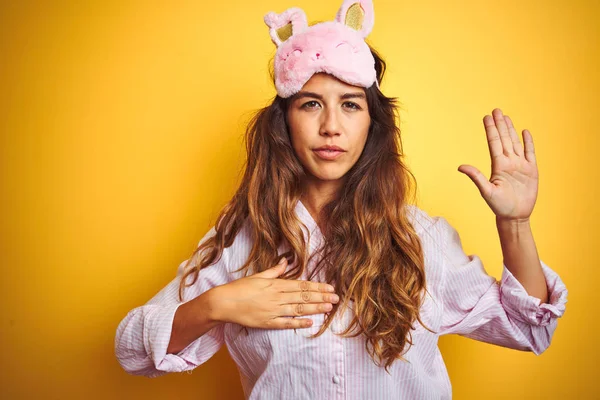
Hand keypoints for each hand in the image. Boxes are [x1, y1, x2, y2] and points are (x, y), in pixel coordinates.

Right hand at [211, 257, 338, 328]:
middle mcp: (277, 297)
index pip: (301, 285)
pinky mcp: (267, 323)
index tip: (330, 287)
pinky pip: (286, 323)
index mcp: (276, 284)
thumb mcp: (258, 276)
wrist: (223, 303)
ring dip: (315, 308)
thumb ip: (274, 271)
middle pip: (303, 297)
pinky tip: (310, 323)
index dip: (317, 287)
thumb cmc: (240, 288)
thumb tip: (286, 262)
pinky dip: (298, 323)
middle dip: (321, 297)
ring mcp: (273, 310)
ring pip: (298, 309)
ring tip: (328, 308)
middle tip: (336, 298)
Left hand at [458, 108, 538, 221]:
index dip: (490, 130)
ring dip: (511, 130)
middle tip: (496, 110)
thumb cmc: (499, 206)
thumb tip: (460, 166)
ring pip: (515, 143)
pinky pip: (530, 153)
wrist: (515, 216)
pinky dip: (528, 142)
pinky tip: (525, 132)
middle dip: (499, 125)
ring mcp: (520, 165)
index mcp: (498, 166)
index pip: (494, 143)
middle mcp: (508, 163)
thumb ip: (476, 177)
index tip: (486, 117)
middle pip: (504, 139)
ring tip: (506, 117)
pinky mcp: (531, 170)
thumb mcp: (486, 191)